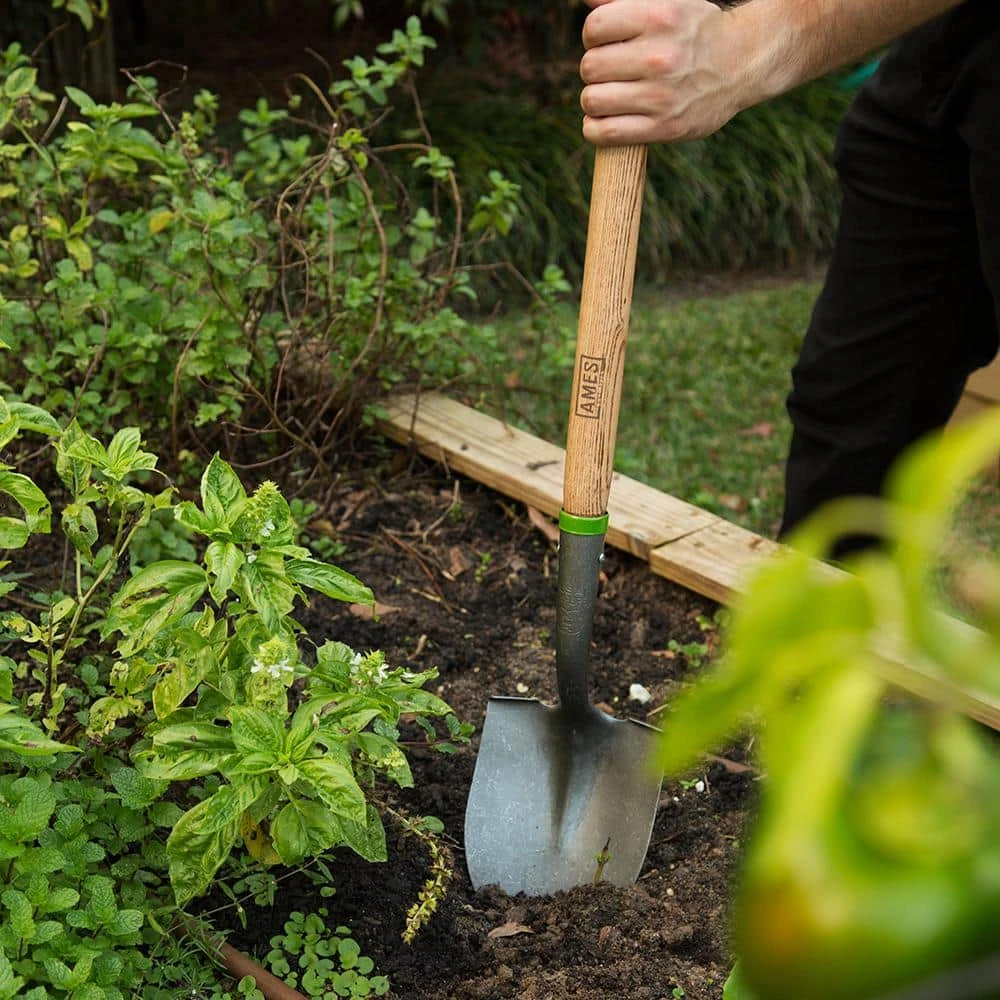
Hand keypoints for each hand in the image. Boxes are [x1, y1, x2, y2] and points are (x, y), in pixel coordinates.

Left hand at [579, 0, 752, 143]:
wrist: (743, 63)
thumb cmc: (695, 30)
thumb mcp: (666, 1)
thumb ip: (621, 0)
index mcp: (659, 16)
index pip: (594, 28)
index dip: (594, 36)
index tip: (608, 42)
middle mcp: (660, 57)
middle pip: (590, 67)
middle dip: (595, 69)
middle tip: (612, 71)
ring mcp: (661, 96)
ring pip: (592, 100)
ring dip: (595, 100)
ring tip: (610, 95)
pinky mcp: (663, 128)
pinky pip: (605, 133)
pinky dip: (595, 129)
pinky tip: (604, 120)